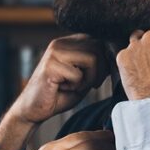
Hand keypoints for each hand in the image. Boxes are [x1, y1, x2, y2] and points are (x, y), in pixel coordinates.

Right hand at [0, 35, 108, 149]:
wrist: (33, 109)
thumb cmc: (59, 95)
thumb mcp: (83, 77)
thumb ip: (96, 66)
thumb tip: (117, 57)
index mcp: (68, 42)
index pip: (99, 40)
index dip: (105, 60)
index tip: (100, 77)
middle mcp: (60, 43)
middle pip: (98, 47)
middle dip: (100, 71)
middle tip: (90, 85)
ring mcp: (54, 52)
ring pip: (92, 59)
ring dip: (90, 78)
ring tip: (77, 87)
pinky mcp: (50, 66)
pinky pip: (78, 74)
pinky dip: (76, 86)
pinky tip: (62, 88)